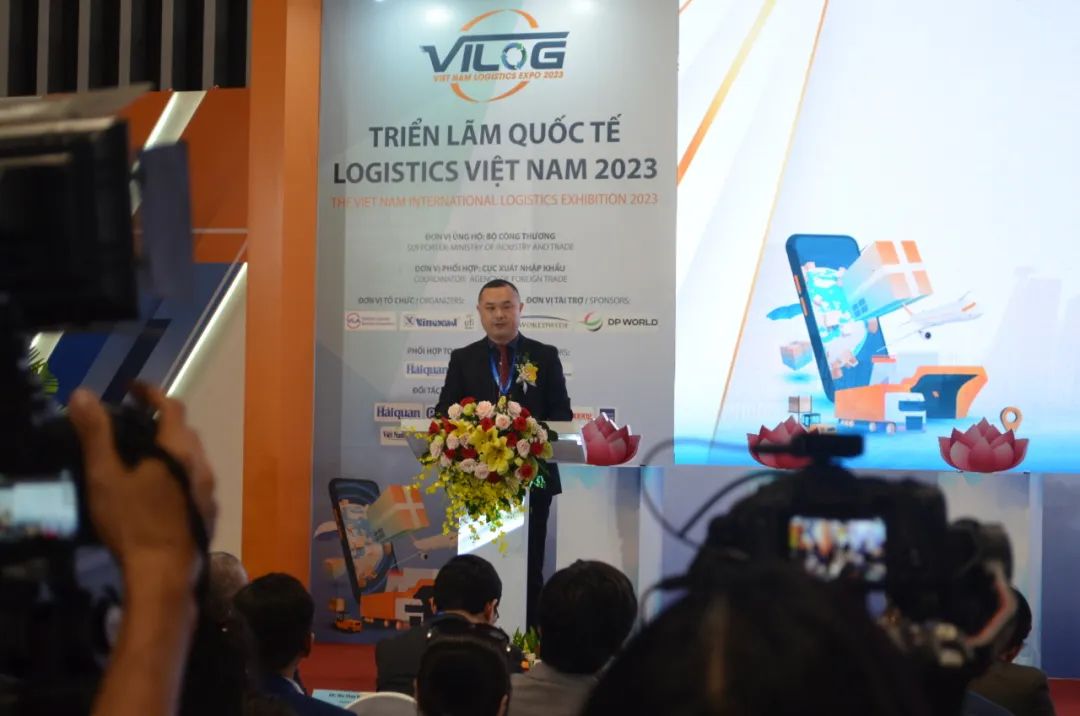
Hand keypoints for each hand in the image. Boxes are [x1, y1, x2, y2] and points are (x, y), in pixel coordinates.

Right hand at [69, 384, 216, 591]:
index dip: (151, 393)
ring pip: (194, 456)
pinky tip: (162, 487)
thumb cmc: (132, 523)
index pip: (171, 406)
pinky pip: (196, 479)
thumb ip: (96, 434)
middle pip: (185, 430)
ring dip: (173, 447)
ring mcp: (209, 489)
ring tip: (145, 454)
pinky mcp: (209, 510)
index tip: (132, 388)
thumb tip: (82, 394)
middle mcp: (202, 463)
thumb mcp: (105, 477)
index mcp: (179, 449)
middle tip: (134, 423)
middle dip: (162, 420)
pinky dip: (180, 471)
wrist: (164, 572)